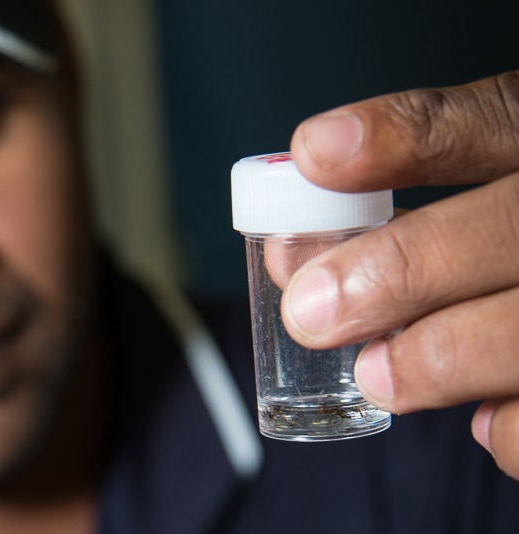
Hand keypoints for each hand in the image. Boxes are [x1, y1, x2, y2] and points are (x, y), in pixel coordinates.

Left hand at [284, 71, 518, 478]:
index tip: (313, 153)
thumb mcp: (487, 201)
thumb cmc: (510, 252)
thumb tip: (291, 260)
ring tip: (376, 376)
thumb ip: (399, 216)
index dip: (406, 137)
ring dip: (441, 360)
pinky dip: (507, 428)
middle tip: (310, 313)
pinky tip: (482, 416)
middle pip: (511, 230)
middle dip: (402, 271)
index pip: (497, 121)